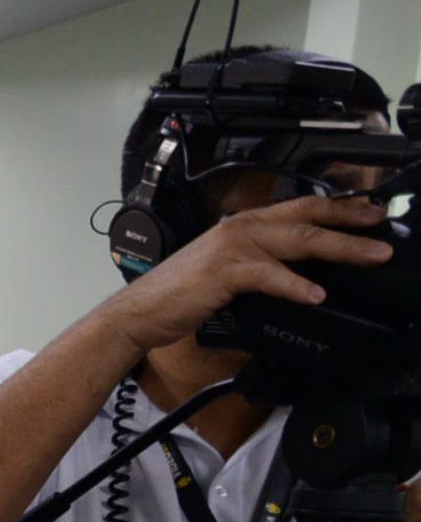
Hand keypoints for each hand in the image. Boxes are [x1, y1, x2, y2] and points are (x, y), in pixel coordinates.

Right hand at [103, 192, 391, 361]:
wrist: (137, 313)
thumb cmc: (178, 297)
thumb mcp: (227, 274)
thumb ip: (260, 267)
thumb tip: (300, 276)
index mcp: (243, 226)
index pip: (300, 208)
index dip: (339, 209)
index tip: (372, 213)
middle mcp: (240, 228)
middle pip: (308, 218)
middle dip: (351, 221)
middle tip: (383, 228)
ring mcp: (232, 248)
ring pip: (298, 242)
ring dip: (341, 248)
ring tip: (372, 257)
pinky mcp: (223, 273)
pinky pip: (269, 275)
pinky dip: (294, 284)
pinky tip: (316, 294)